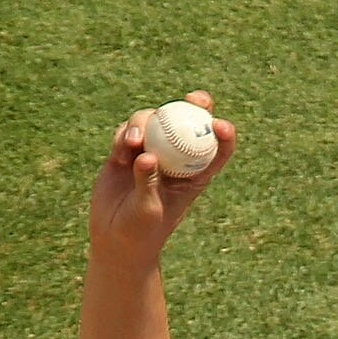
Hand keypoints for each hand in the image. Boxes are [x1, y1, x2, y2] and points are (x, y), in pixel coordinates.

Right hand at [87, 92, 237, 264]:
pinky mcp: (125, 152)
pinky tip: (120, 152)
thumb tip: (147, 157)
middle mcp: (173, 159)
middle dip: (194, 106)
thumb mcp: (149, 210)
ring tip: (134, 142)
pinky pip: (126, 132)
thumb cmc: (141, 232)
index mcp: (193, 175)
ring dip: (144, 123)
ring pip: (152, 121)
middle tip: (191, 99)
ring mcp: (149, 152)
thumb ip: (148, 183)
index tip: (219, 124)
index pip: (216, 150)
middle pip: (187, 123)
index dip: (223, 133)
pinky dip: (123, 135)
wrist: (114, 239)